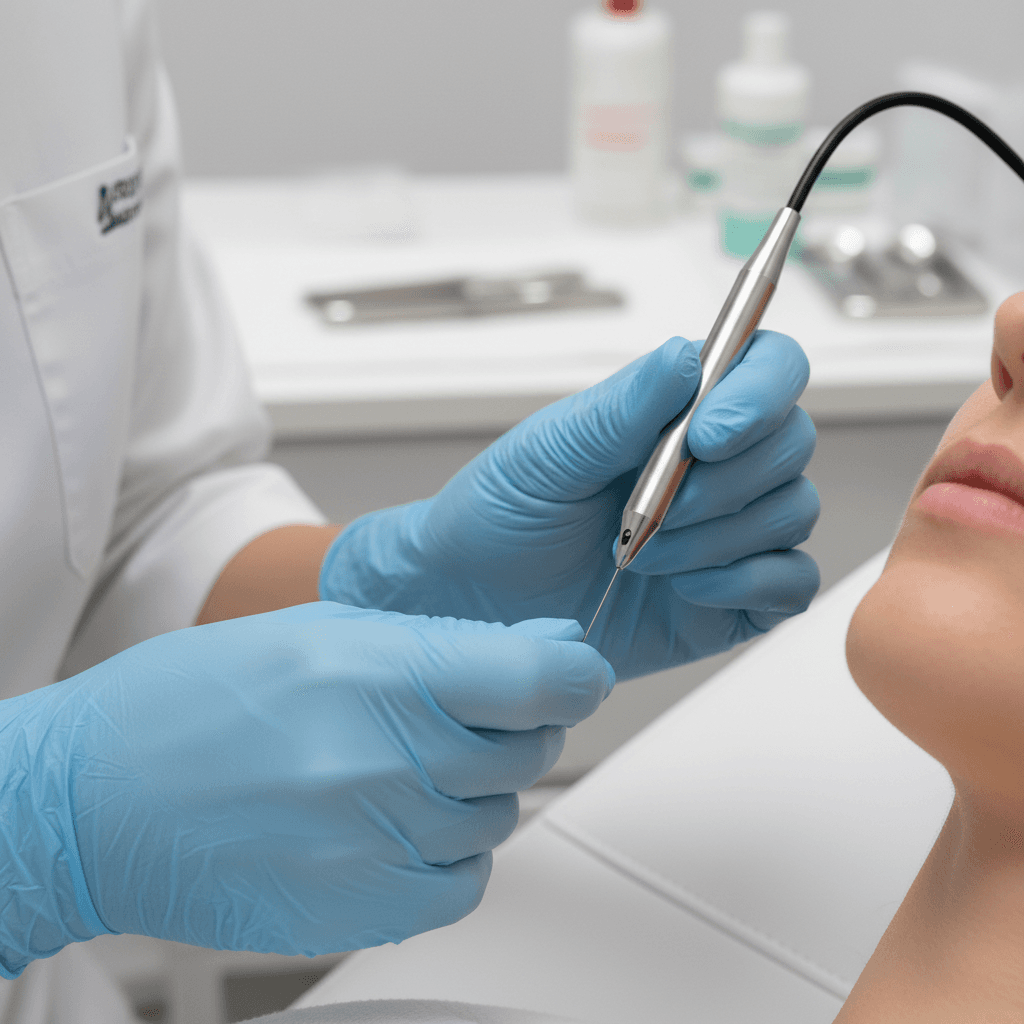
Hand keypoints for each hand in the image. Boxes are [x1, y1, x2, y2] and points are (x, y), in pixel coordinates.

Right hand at [0, 605, 610, 974]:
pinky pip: (465, 882)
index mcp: (377, 672)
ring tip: (395, 768)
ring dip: (470, 790)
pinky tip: (393, 822)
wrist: (97, 799)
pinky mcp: (364, 910)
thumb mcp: (323, 630)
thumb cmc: (193, 703)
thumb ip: (440, 642)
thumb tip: (540, 645)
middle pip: (527, 748)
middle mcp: (384, 760)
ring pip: (498, 815)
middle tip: (450, 714)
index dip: (573, 671)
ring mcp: (377, 843)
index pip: (539, 677)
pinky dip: (449, 852)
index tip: (572, 671)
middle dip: (509, 726)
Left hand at [320, 332, 819, 679]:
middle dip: (723, 481)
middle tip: (648, 510)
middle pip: (792, 442)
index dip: (759, 393)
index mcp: (677, 410)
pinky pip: (793, 583)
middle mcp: (716, 464)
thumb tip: (687, 357)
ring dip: (716, 537)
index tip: (706, 434)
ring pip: (793, 512)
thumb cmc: (504, 514)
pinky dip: (745, 584)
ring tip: (639, 556)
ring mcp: (731, 530)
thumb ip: (623, 409)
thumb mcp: (549, 452)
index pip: (766, 367)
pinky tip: (682, 588)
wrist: (480, 602)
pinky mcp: (737, 596)